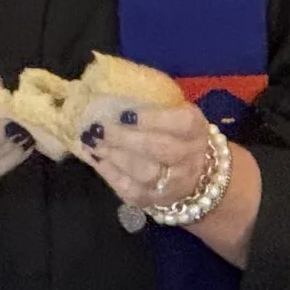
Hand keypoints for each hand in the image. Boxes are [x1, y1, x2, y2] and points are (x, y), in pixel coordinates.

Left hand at [76, 96, 218, 215]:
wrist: (197, 177)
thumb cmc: (176, 135)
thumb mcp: (175, 114)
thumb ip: (151, 103)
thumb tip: (110, 88)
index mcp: (195, 129)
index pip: (180, 123)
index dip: (152, 118)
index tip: (124, 112)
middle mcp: (188, 158)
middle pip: (158, 149)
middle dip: (124, 137)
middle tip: (99, 127)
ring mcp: (171, 184)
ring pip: (143, 172)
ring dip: (113, 155)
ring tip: (92, 141)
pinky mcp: (152, 201)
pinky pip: (128, 189)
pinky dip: (108, 172)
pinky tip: (94, 156)